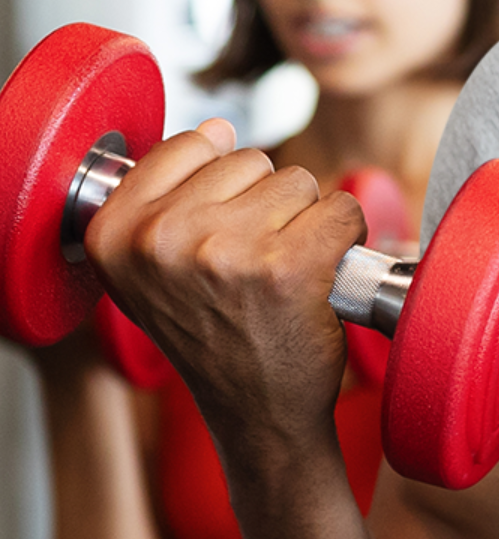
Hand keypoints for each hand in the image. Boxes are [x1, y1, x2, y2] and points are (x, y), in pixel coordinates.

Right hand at [83, 120, 367, 466]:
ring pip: (297, 181)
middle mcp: (159, 238)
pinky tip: (318, 276)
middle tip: (252, 265)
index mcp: (115, 233)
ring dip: (304, 222)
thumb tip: (217, 128)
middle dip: (266, 205)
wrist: (254, 411)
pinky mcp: (286, 267)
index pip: (190, 144)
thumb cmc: (214, 334)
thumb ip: (171, 192)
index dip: (221, 183)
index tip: (218, 232)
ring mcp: (222, 251)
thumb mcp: (155, 266)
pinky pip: (341, 209)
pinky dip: (344, 238)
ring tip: (281, 273)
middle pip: (250, 159)